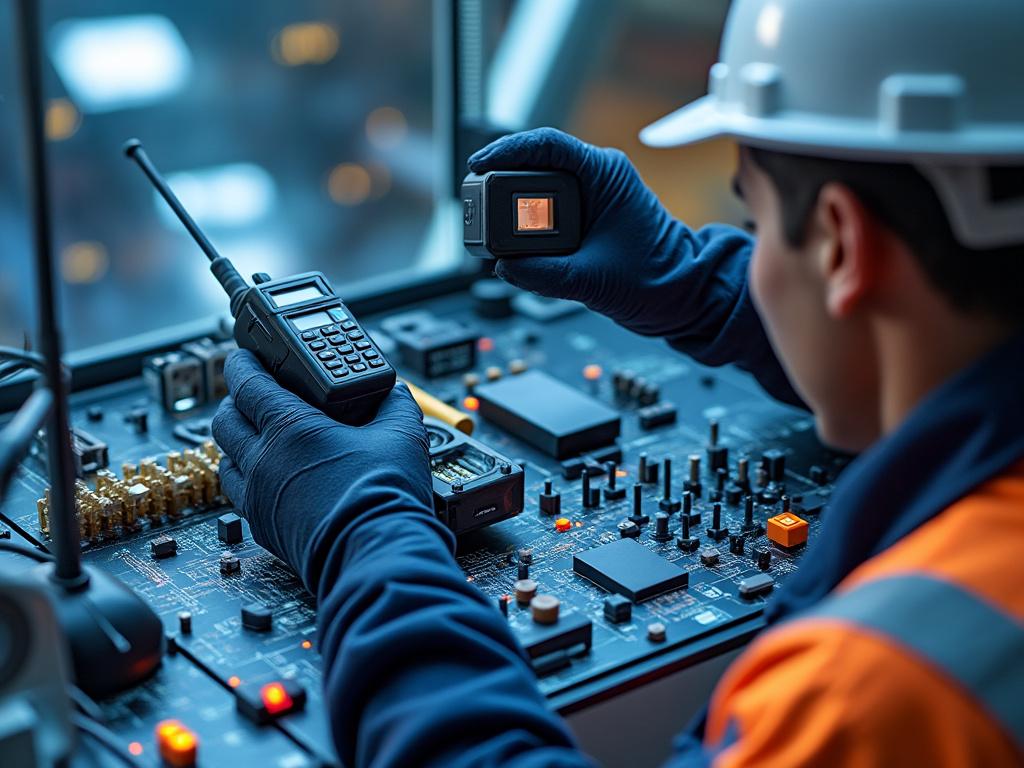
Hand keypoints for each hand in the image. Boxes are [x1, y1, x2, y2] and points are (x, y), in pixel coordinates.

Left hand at [211, 350, 434, 591]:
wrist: (377, 555)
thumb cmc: (384, 497)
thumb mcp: (403, 436)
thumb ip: (396, 404)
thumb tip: (395, 393)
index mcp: (290, 428)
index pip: (247, 384)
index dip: (242, 364)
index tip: (245, 356)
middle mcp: (264, 461)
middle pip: (224, 421)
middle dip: (234, 402)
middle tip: (251, 394)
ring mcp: (260, 498)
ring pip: (225, 461)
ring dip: (235, 444)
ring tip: (255, 438)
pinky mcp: (265, 529)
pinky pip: (240, 497)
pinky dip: (246, 479)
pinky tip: (268, 479)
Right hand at [468, 127, 690, 335]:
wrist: (684, 296)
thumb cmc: (656, 280)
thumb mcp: (593, 280)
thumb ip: (545, 275)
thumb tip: (504, 267)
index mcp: (605, 174)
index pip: (547, 145)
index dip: (506, 151)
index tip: (479, 164)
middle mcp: (596, 178)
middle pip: (535, 166)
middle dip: (501, 183)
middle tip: (476, 202)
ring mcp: (590, 197)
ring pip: (536, 190)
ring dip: (511, 207)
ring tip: (488, 225)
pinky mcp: (584, 219)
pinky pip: (544, 213)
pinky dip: (524, 226)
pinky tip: (510, 242)